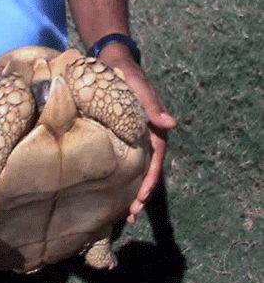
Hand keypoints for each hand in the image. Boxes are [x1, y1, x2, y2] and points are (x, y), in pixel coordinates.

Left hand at [99, 44, 176, 223]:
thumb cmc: (126, 76)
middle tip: (132, 215)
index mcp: (153, 129)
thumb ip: (153, 105)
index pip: (156, 158)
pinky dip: (120, 179)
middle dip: (141, 193)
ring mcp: (132, 140)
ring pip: (136, 170)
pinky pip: (123, 162)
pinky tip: (113, 193)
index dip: (150, 178)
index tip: (142, 197)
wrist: (110, 66)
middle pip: (147, 170)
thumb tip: (171, 125)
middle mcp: (145, 138)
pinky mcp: (119, 139)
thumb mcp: (139, 87)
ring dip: (132, 191)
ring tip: (126, 214)